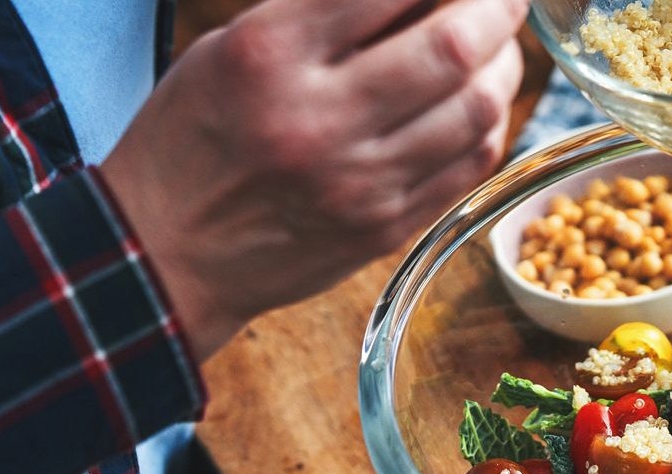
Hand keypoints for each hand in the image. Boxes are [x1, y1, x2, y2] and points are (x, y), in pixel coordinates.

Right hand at [101, 0, 527, 360]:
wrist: (167, 252)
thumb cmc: (194, 138)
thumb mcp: (232, 47)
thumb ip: (325, 14)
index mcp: (269, 55)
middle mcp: (320, 118)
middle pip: (453, 48)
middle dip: (498, 9)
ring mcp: (360, 182)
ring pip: (477, 110)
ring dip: (504, 66)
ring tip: (499, 48)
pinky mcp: (386, 227)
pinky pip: (470, 165)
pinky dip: (490, 124)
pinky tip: (482, 104)